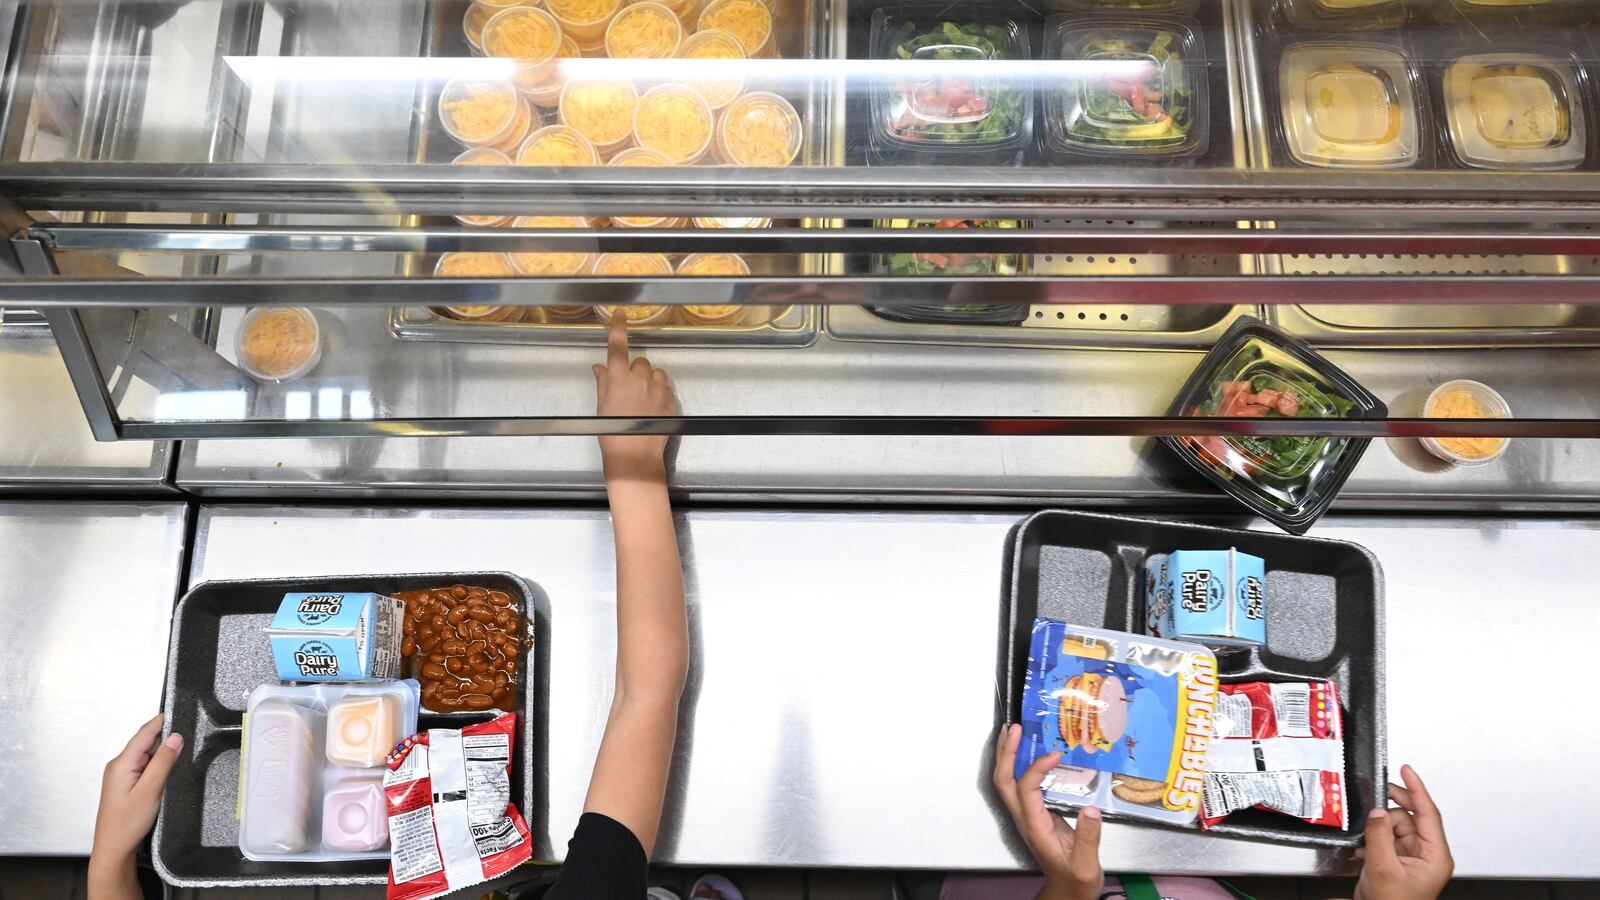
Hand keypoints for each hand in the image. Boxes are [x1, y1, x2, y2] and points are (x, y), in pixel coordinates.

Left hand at [92, 715, 181, 863]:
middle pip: (146, 741)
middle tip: (189, 735)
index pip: (145, 732)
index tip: (181, 712)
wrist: (114, 849)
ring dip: (163, 752)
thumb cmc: (126, 824)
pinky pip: (145, 766)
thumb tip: (175, 737)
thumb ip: (163, 762)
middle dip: (167, 737)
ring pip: (147, 754)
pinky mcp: (127, 784)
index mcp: (122, 763)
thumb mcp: (150, 790)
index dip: (163, 721)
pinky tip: (169, 770)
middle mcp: (119, 766)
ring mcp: (122, 775)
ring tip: (182, 752)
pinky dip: (159, 764)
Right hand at [593, 318, 676, 482]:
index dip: (619, 327)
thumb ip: (603, 382)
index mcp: (619, 378)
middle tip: (629, 389)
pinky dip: (659, 394)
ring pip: (656, 374)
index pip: (618, 346)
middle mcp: (640, 379)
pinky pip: (666, 389)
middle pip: (640, 362)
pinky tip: (652, 410)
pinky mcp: (671, 400)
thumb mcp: (602, 406)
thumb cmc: (613, 433)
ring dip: (650, 381)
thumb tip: (600, 367)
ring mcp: (658, 389)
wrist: (635, 456)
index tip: (621, 314)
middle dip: (635, 371)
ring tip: (642, 401)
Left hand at [992, 724, 1103, 899]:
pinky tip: (1032, 753)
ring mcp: (1027, 816)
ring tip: (1014, 732)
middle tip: (1014, 728)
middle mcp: (1025, 818)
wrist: (1067, 893)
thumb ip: (1087, 838)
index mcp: (1035, 827)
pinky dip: (1021, 765)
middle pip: (1004, 781)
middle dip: (1006, 753)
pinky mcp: (1035, 814)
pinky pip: (1021, 785)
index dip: (1037, 768)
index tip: (1056, 754)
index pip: (1026, 789)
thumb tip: (1090, 809)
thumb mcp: (1086, 865)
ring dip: (1008, 756)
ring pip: (1007, 782)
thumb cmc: (1076, 882)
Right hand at [1355, 765, 1452, 899]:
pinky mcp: (1396, 860)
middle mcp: (1426, 854)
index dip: (1416, 789)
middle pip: (1409, 816)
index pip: (1427, 813)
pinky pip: (1385, 838)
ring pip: (1393, 825)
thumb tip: (1377, 811)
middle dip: (1390, 810)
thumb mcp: (1383, 869)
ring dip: (1377, 829)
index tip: (1407, 770)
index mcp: (1435, 855)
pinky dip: (1373, 839)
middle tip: (1376, 794)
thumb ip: (1379, 836)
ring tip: (1367, 841)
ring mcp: (1411, 857)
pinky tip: (1364, 849)